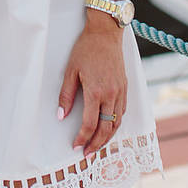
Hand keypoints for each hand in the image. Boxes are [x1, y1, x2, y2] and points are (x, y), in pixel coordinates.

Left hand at [59, 14, 126, 158]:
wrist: (106, 33)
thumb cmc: (86, 49)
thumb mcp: (70, 71)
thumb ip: (66, 95)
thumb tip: (61, 116)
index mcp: (96, 91)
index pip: (90, 124)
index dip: (82, 138)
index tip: (75, 146)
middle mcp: (111, 94)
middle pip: (106, 129)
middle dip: (97, 144)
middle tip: (87, 154)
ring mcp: (121, 91)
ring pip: (117, 122)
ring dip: (108, 137)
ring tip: (97, 145)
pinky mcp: (126, 87)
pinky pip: (123, 111)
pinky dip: (116, 124)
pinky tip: (108, 127)